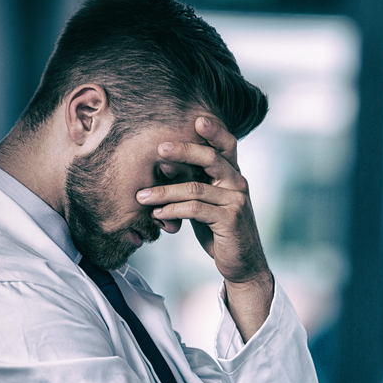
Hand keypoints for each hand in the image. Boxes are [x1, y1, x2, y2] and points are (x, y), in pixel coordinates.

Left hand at [137, 116, 272, 340]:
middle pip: (211, 158)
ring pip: (195, 188)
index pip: (227, 145)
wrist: (241, 263)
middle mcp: (239, 183)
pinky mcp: (230, 220)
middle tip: (158, 149)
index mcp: (234, 175)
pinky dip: (172, 210)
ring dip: (164, 191)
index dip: (214, 130)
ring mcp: (237, 201)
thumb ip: (191, 183)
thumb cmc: (218, 230)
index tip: (196, 119)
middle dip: (183, 151)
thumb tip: (163, 162)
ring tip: (141, 196)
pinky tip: (157, 214)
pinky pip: (195, 209)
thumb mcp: (204, 203)